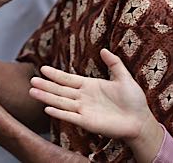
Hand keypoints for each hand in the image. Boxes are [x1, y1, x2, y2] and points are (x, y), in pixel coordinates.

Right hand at [29, 49, 156, 142]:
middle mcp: (83, 98)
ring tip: (32, 92)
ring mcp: (84, 110)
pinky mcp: (87, 122)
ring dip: (46, 98)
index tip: (42, 68)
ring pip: (61, 102)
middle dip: (46, 85)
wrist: (141, 121)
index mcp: (90, 86)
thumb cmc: (134, 100)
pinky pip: (70, 117)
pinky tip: (47, 109)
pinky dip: (59, 113)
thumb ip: (114, 63)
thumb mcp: (124, 77)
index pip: (68, 79)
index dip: (55, 74)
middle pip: (60, 90)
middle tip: (31, 80)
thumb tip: (104, 49)